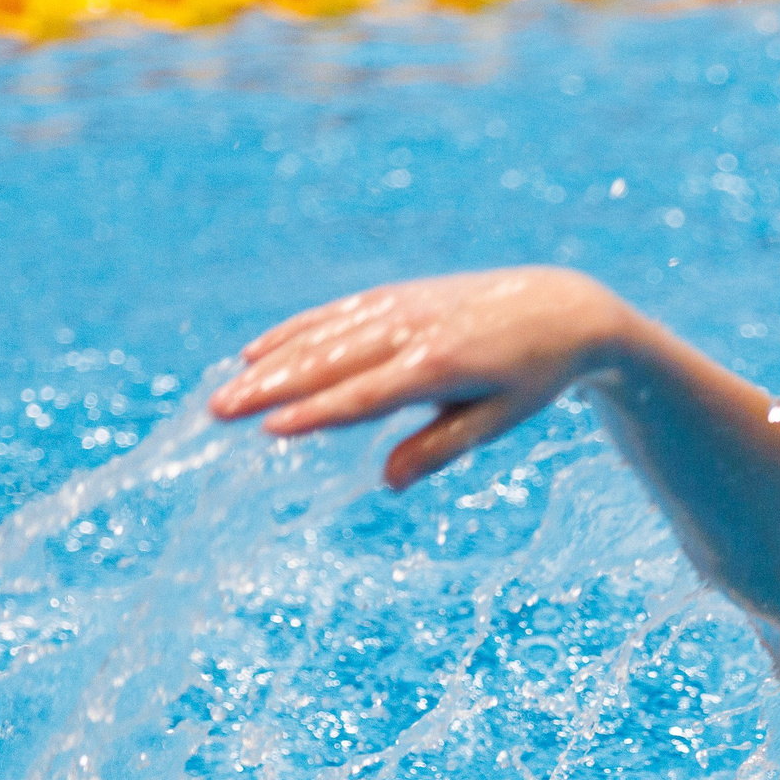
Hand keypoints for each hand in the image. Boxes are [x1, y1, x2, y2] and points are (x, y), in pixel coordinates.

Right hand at [208, 267, 636, 489]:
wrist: (561, 308)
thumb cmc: (532, 377)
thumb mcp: (499, 420)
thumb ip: (442, 448)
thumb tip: (388, 483)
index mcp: (441, 365)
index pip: (366, 396)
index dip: (317, 414)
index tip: (271, 431)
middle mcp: (414, 330)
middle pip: (330, 362)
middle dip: (272, 387)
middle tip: (218, 413)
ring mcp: (402, 307)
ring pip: (324, 335)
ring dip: (271, 362)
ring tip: (225, 391)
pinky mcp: (397, 297)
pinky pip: (336, 314)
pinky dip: (295, 331)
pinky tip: (257, 352)